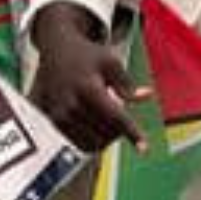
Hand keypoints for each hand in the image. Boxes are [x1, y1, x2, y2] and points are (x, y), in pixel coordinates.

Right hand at [27, 6, 138, 152]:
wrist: (55, 51)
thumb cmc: (87, 56)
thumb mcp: (110, 62)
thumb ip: (127, 83)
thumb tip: (146, 96)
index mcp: (88, 88)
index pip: (114, 117)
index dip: (131, 133)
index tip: (144, 148)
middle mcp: (71, 104)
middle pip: (106, 132)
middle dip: (120, 129)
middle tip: (120, 111)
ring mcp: (60, 115)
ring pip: (94, 143)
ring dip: (108, 137)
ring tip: (109, 118)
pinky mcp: (54, 122)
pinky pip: (80, 143)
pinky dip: (94, 141)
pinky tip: (97, 125)